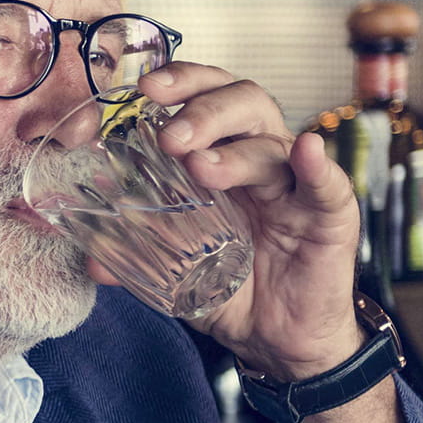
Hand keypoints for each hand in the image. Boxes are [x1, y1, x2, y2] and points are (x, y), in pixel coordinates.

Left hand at [113, 62, 364, 383]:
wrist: (275, 339)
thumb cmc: (231, 288)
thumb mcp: (175, 270)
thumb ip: (137, 257)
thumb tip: (92, 258)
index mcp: (223, 156)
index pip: (206, 97)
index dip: (180, 83)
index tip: (143, 88)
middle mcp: (261, 159)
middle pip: (243, 104)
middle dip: (203, 110)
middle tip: (169, 137)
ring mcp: (296, 186)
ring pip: (272, 145)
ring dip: (235, 151)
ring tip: (200, 167)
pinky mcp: (330, 216)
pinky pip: (327, 184)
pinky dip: (317, 166)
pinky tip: (306, 151)